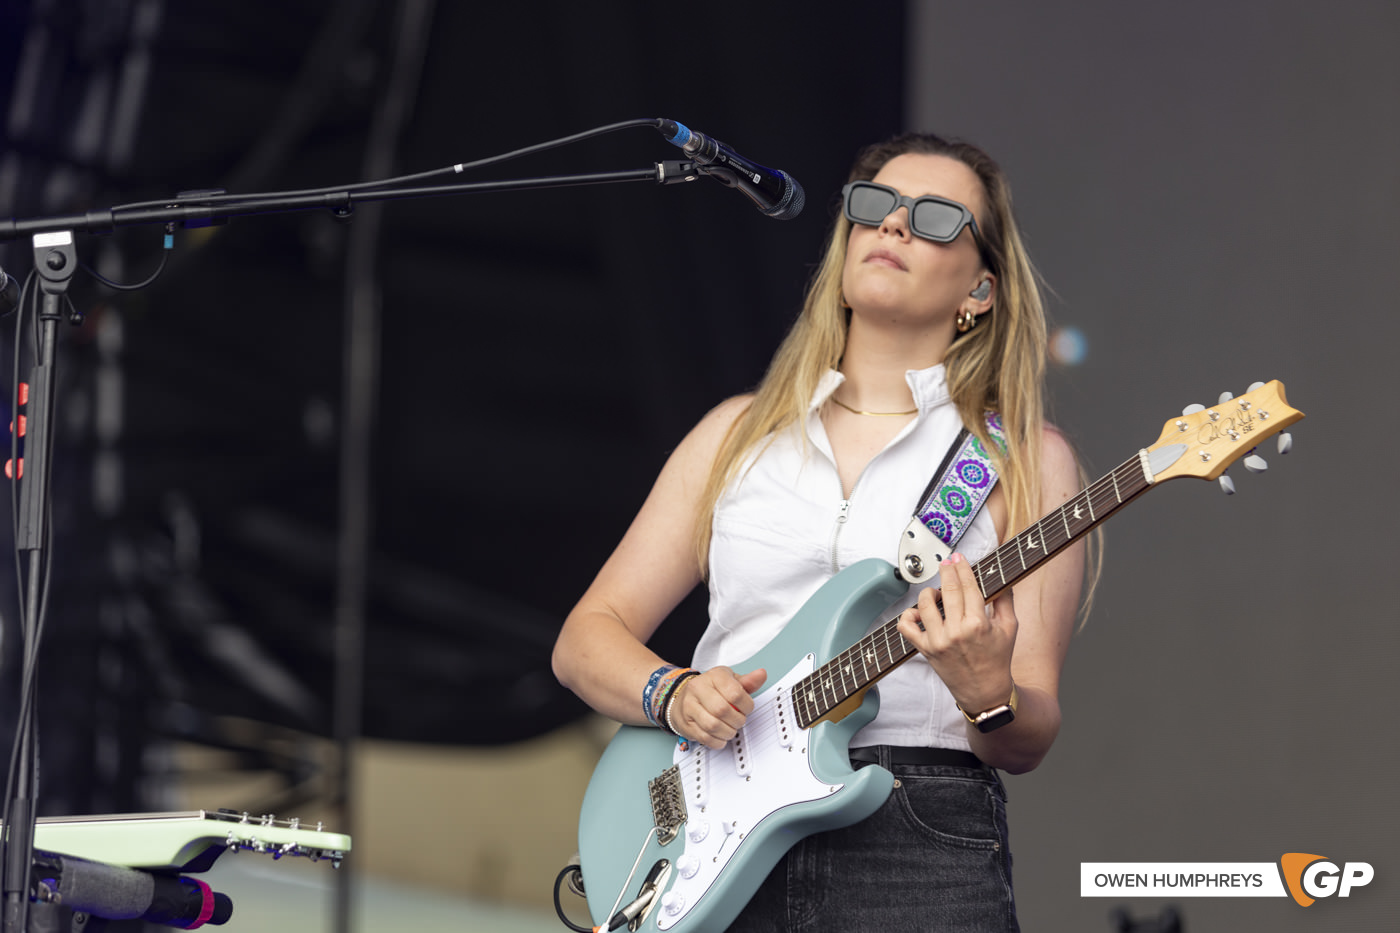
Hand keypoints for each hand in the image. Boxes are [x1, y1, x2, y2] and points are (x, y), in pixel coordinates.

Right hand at [670, 666, 767, 749]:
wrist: (684, 697)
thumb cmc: (711, 689)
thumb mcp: (730, 681)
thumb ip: (747, 682)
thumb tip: (761, 675)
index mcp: (713, 676)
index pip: (735, 693)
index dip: (746, 705)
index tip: (747, 708)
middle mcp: (698, 688)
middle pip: (722, 710)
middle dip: (737, 721)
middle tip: (739, 721)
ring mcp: (689, 706)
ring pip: (712, 725)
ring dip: (728, 732)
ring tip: (731, 729)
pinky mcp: (685, 723)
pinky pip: (704, 737)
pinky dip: (718, 741)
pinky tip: (721, 736)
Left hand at [896, 552, 1016, 714]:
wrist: (986, 693)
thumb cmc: (998, 659)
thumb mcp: (1010, 628)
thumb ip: (1005, 600)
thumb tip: (1002, 576)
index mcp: (979, 624)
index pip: (968, 586)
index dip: (962, 567)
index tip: (958, 557)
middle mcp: (957, 632)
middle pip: (947, 590)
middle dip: (946, 571)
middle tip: (947, 562)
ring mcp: (938, 642)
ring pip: (925, 604)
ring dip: (930, 593)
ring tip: (938, 594)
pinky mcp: (925, 651)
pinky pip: (906, 627)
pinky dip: (908, 616)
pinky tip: (919, 613)